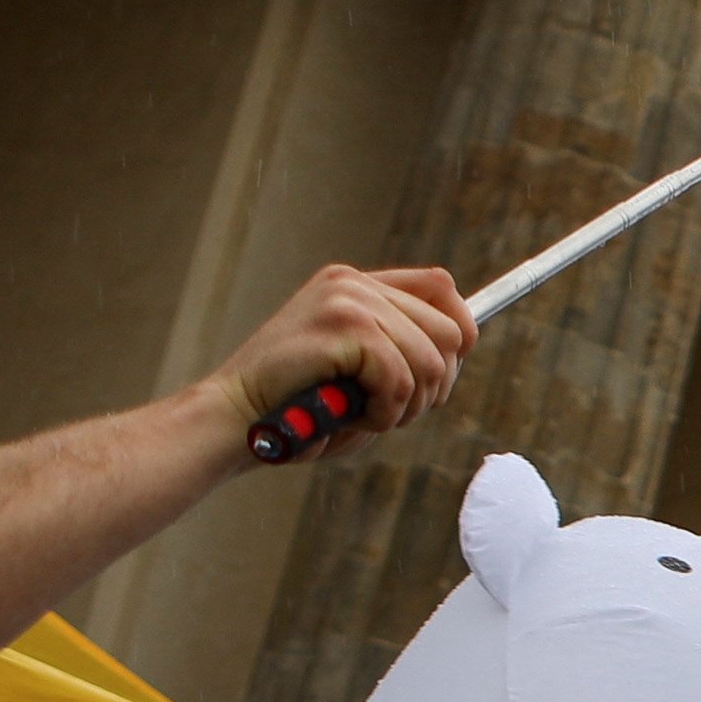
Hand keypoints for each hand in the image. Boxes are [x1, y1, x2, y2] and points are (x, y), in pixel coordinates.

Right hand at [204, 260, 469, 444]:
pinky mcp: (342, 324)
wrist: (236, 418)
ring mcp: (348, 299)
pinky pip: (400, 378)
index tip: (440, 375)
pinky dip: (385, 412)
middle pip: (449, 331)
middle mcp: (354, 283)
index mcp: (357, 285)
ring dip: (407, 405)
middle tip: (392, 410)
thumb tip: (464, 339)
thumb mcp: (358, 368)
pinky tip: (353, 417)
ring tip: (366, 415)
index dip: (460, 332)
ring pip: (430, 361)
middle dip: (434, 386)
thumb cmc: (300, 407)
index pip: (441, 287)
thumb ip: (403, 347)